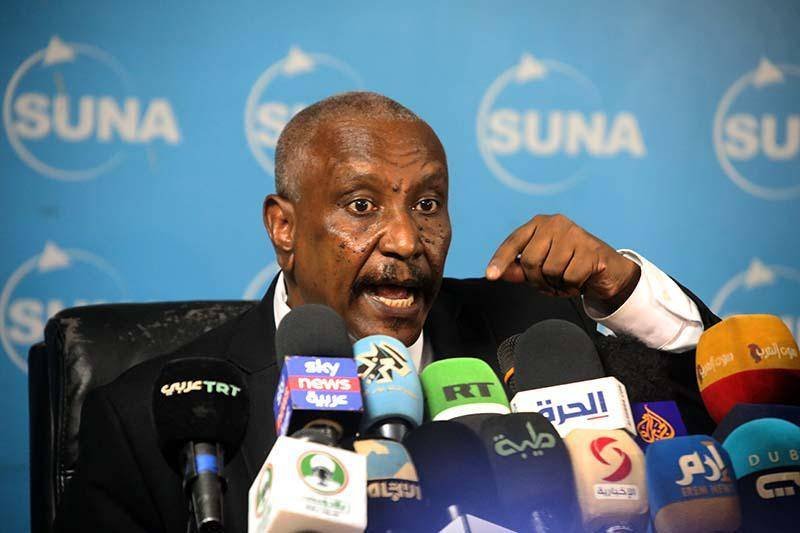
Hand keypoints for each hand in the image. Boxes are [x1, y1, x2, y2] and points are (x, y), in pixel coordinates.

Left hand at [485, 214, 640, 310]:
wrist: (605, 269)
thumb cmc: (568, 265)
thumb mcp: (540, 267)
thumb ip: (519, 269)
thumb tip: (499, 273)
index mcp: (538, 224)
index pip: (514, 242)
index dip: (501, 260)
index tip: (490, 275)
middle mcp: (555, 223)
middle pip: (531, 261)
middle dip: (537, 280)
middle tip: (549, 283)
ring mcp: (574, 234)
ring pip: (551, 270)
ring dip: (556, 284)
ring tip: (565, 280)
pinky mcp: (591, 249)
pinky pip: (570, 277)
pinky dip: (572, 286)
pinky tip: (579, 280)